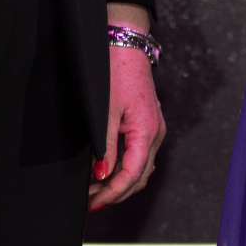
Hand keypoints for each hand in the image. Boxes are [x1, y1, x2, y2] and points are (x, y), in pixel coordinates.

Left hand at [89, 4, 165, 209]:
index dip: (112, 193)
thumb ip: (105, 145)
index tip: (92, 203)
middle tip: (89, 202)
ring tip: (94, 190)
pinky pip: (139, 155)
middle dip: (115, 193)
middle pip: (139, 177)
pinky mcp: (148, 123)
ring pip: (141, 168)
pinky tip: (106, 171)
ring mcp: (154, 128)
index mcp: (147, 131)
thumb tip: (101, 175)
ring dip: (119, 183)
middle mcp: (156, 133)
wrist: (125, 42)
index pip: (132, 175)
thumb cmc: (115, 71)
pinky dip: (124, 169)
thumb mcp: (105, 110)